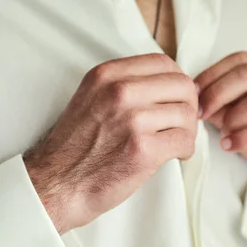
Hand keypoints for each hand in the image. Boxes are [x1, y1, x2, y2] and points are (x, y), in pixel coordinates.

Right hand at [24, 54, 197, 233]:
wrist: (57, 183)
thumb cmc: (77, 146)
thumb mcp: (92, 97)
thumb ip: (125, 84)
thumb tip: (169, 84)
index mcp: (107, 75)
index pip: (163, 62)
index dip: (177, 80)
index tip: (176, 97)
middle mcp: (120, 92)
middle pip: (181, 85)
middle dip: (188, 104)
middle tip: (182, 121)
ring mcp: (132, 119)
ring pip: (186, 113)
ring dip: (188, 129)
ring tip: (177, 141)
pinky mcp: (143, 148)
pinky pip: (184, 140)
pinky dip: (186, 148)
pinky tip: (176, 154)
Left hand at [196, 51, 246, 246]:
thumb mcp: (233, 113)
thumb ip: (218, 100)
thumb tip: (193, 91)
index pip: (241, 59)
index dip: (213, 74)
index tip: (193, 94)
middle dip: (219, 93)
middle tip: (201, 114)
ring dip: (234, 118)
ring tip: (221, 134)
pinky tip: (231, 145)